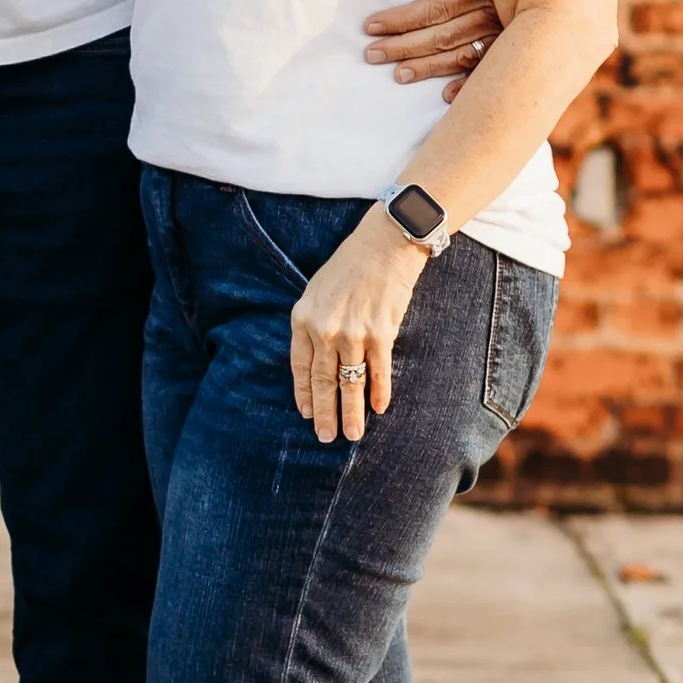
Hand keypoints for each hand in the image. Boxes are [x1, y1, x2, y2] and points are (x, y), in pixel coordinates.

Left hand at [289, 208, 428, 441]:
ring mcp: (353, 334)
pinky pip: (378, 371)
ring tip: (351, 435)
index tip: (307, 414)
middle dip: (325, 413)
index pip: (299, 366)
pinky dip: (379, 392)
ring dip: (351, 412)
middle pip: (323, 381)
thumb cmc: (348, 266)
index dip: (304, 393)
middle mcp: (324, 330)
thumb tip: (317, 356)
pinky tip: (378, 409)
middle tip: (326, 437)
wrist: (383, 245)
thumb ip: (313, 323)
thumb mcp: (316, 291)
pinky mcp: (380, 333)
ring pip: (350, 383)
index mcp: (303, 318)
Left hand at [363, 0, 501, 99]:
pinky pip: (491, 70)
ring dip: (428, 67)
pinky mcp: (520, 48)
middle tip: (372, 54)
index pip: (434, 8)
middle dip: (403, 46)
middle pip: (442, 36)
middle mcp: (493, 14)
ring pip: (461, 55)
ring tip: (398, 74)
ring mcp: (508, 35)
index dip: (401, 18)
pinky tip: (446, 96)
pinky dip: (469, 84)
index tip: (371, 26)